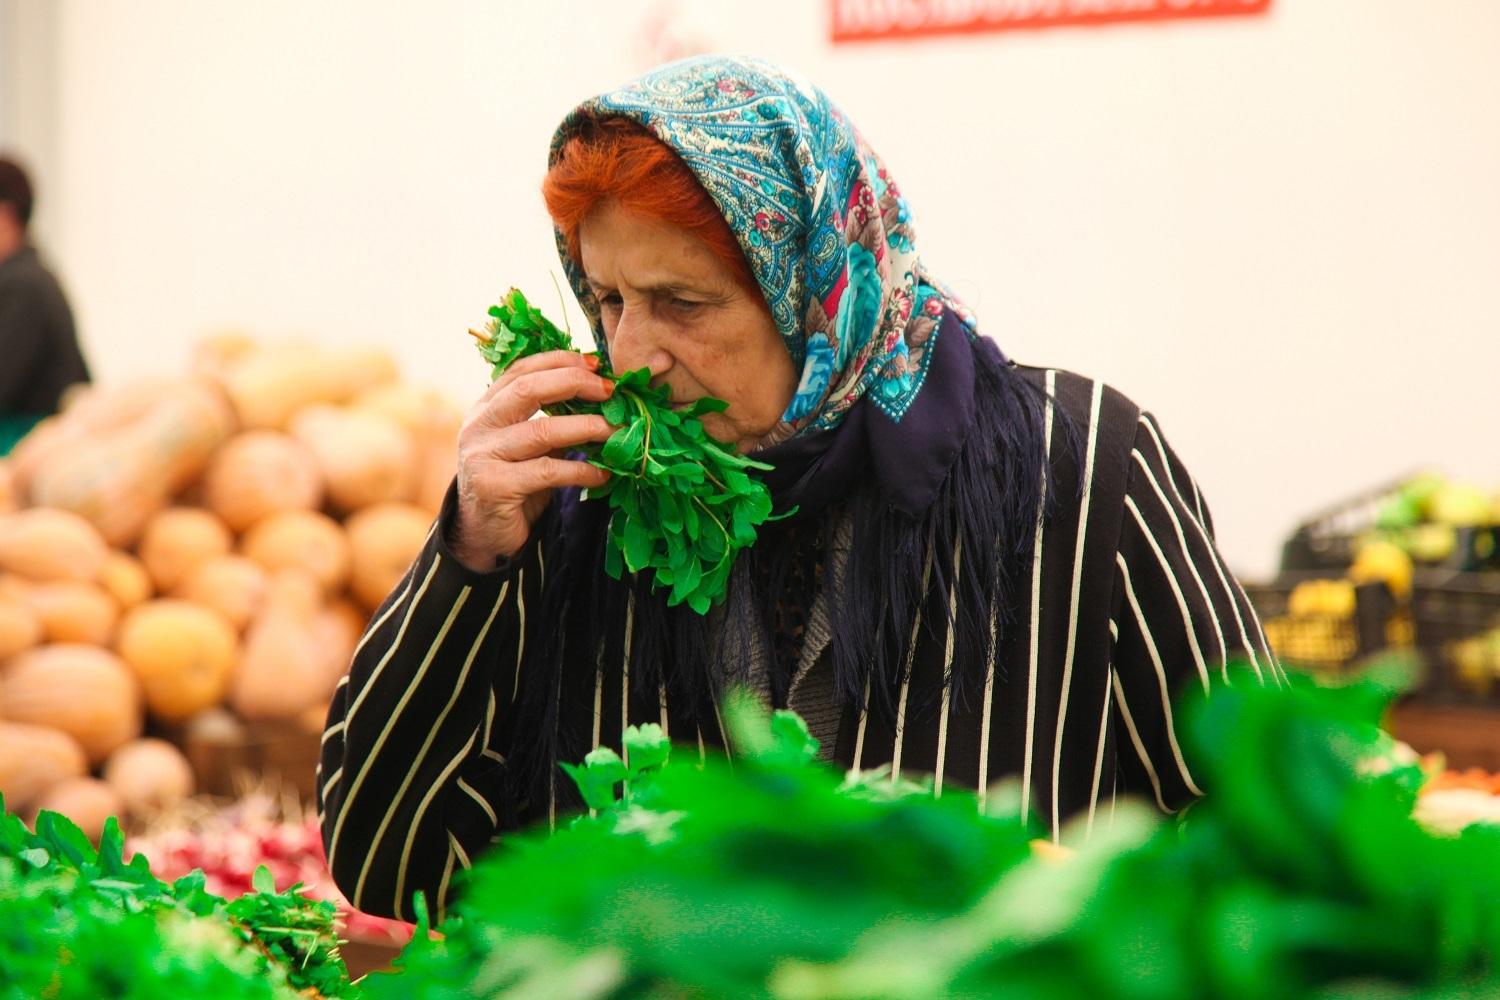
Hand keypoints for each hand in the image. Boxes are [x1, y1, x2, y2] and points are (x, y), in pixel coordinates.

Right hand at [449, 351, 614, 570]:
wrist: (485, 534)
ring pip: (542, 431)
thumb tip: (602, 399)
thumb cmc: (515, 484)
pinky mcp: (494, 486)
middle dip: (573, 383)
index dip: (559, 361)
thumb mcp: (531, 447)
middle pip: (528, 389)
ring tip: (617, 431)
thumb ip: (553, 422)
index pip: (521, 370)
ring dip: (587, 428)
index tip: (595, 363)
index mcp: (486, 407)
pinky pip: (547, 471)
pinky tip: (603, 474)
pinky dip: (581, 470)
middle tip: (610, 390)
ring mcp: (483, 455)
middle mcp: (479, 426)